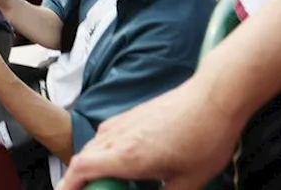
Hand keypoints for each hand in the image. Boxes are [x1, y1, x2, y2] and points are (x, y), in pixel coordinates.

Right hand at [55, 76, 243, 189]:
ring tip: (112, 183)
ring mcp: (123, 123)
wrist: (213, 99)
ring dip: (94, 167)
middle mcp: (118, 136)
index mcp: (127, 156)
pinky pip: (106, 137)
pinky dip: (105, 154)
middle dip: (80, 180)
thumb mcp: (189, 182)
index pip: (81, 170)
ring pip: (94, 148)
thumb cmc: (204, 137)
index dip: (68, 185)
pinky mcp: (131, 115)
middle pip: (83, 159)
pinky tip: (126, 164)